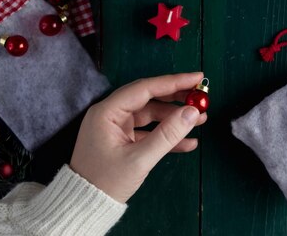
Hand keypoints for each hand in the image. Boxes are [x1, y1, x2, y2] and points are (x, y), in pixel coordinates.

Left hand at [70, 72, 206, 202]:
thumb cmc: (105, 182)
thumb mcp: (139, 159)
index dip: (173, 82)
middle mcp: (111, 114)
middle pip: (150, 98)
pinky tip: (189, 142)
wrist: (84, 208)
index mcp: (107, 112)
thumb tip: (192, 112)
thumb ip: (167, 134)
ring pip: (152, 115)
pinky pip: (149, 132)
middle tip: (201, 96)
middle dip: (177, 98)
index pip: (145, 88)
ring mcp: (117, 128)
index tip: (197, 78)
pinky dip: (167, 136)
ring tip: (201, 120)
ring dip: (175, 118)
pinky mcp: (123, 141)